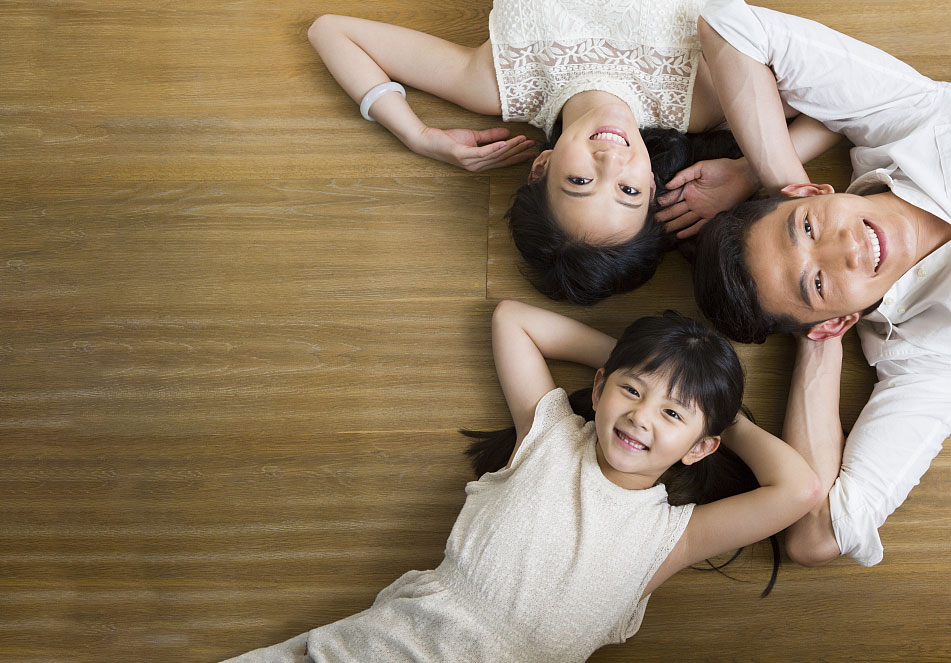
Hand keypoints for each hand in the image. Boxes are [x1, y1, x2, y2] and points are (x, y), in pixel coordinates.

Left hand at [411, 126, 535, 171]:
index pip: (503, 160)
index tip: (531, 152)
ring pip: (495, 155)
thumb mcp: (473, 136)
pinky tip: (505, 143)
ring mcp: (470, 162)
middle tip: (532, 145)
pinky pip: (483, 152)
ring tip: (523, 140)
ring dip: (511, 148)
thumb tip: (507, 133)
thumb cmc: (449, 140)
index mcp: (480, 162)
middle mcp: (477, 166)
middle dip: (519, 151)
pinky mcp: (463, 155)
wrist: (429, 141)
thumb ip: (490, 136)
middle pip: (502, 158)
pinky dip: (495, 148)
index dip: (517, 156)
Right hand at [655, 158, 758, 238]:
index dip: (662, 202)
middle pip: (675, 210)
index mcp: (689, 188)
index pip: (672, 197)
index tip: (651, 207)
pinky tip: (679, 236)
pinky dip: (689, 231)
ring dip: (673, 225)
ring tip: (662, 231)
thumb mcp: (701, 167)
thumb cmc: (722, 168)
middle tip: (652, 222)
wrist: (743, 176)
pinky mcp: (711, 216)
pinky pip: (698, 226)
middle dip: (664, 216)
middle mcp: (693, 200)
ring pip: (684, 219)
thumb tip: (668, 184)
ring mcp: (702, 209)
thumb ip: (684, 175)